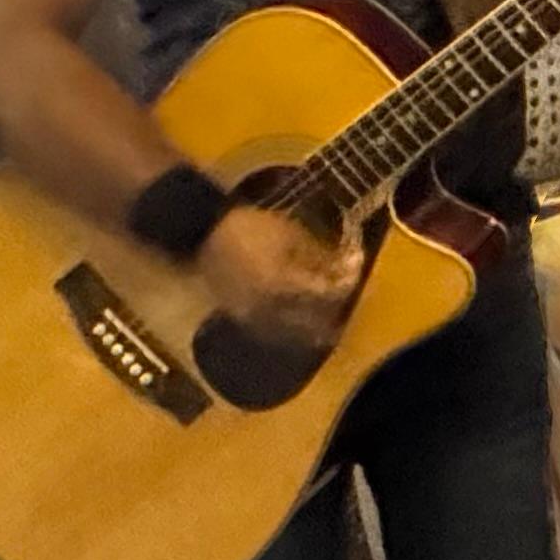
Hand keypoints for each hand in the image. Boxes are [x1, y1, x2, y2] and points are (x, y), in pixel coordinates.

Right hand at [198, 205, 361, 345]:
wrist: (201, 233)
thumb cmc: (248, 227)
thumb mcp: (289, 233)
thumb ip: (320, 255)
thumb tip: (348, 267)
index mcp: (283, 282)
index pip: (327, 292)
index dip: (347, 281)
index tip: (358, 266)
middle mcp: (270, 306)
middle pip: (314, 318)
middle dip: (335, 309)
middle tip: (349, 299)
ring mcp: (253, 316)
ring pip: (294, 331)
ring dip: (315, 325)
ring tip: (331, 318)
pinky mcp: (240, 318)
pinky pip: (272, 332)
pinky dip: (291, 330)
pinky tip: (300, 324)